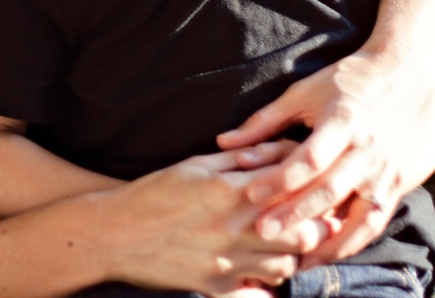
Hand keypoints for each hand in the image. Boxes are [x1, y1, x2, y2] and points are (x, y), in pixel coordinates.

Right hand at [89, 146, 327, 293]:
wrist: (114, 232)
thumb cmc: (155, 192)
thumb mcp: (197, 163)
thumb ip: (241, 158)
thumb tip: (280, 150)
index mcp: (231, 190)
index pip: (293, 188)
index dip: (314, 188)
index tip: (319, 187)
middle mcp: (234, 228)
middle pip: (303, 234)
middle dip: (315, 227)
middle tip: (315, 220)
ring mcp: (227, 261)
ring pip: (286, 266)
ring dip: (292, 255)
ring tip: (283, 243)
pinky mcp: (217, 286)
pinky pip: (260, 291)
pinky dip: (267, 281)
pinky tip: (260, 268)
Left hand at [215, 52, 434, 265]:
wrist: (412, 71)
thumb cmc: (351, 78)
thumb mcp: (307, 91)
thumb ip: (266, 120)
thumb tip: (225, 141)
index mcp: (342, 122)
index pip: (309, 157)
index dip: (280, 177)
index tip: (250, 193)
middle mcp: (367, 149)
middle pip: (329, 189)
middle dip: (296, 213)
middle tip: (262, 232)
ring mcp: (386, 169)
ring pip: (358, 214)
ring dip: (329, 240)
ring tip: (300, 260)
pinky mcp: (401, 182)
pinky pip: (377, 219)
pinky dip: (356, 239)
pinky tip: (332, 252)